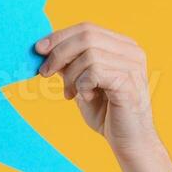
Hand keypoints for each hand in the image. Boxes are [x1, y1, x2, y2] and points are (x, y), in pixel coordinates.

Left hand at [34, 23, 157, 153]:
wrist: (128, 142)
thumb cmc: (107, 114)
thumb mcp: (82, 83)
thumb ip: (70, 64)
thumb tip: (44, 48)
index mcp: (123, 46)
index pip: (87, 28)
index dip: (60, 36)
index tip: (38, 49)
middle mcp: (131, 51)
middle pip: (86, 36)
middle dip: (59, 53)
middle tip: (44, 73)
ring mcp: (132, 65)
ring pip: (88, 54)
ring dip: (70, 75)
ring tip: (70, 94)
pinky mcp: (128, 82)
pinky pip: (94, 72)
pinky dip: (82, 84)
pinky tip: (86, 97)